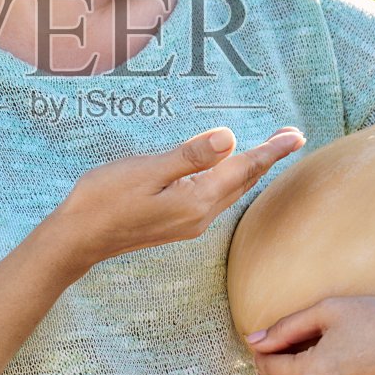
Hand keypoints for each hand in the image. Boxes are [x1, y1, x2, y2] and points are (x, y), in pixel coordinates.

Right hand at [54, 126, 306, 270]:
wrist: (78, 238)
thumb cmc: (105, 199)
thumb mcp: (148, 170)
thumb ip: (190, 156)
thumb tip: (230, 138)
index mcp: (196, 201)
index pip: (243, 169)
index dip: (271, 150)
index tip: (296, 135)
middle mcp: (199, 216)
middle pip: (242, 182)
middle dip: (267, 159)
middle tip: (291, 137)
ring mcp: (188, 223)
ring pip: (230, 192)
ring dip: (249, 170)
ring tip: (267, 152)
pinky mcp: (176, 224)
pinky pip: (215, 198)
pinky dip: (229, 180)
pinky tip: (227, 173)